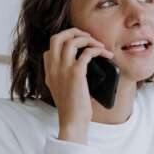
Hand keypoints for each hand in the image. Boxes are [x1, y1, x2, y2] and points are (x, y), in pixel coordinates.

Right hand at [43, 28, 113, 144]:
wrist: (72, 122)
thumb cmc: (72, 109)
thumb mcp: (63, 90)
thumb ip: (66, 76)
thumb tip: (84, 64)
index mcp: (49, 72)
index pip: (50, 48)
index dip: (64, 42)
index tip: (78, 46)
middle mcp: (53, 68)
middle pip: (57, 37)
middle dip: (74, 32)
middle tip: (88, 37)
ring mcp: (63, 69)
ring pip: (72, 41)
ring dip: (88, 39)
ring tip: (99, 45)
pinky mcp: (75, 74)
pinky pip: (86, 53)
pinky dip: (97, 50)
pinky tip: (105, 55)